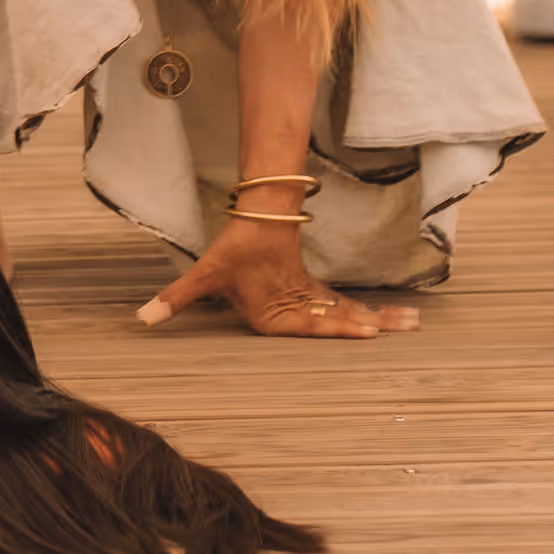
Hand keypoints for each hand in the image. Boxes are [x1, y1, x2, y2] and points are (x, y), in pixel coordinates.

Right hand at [134, 219, 421, 340]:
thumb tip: (141, 318)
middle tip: (408, 327)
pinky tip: (394, 317)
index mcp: (273, 319)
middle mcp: (294, 318)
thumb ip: (175, 299)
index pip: (311, 326)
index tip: (368, 330)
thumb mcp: (205, 275)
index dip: (340, 327)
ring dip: (379, 319)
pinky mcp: (317, 293)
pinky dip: (369, 309)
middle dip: (374, 326)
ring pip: (347, 316)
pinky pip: (346, 304)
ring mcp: (309, 307)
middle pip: (338, 324)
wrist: (249, 223)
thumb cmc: (232, 251)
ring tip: (412, 323)